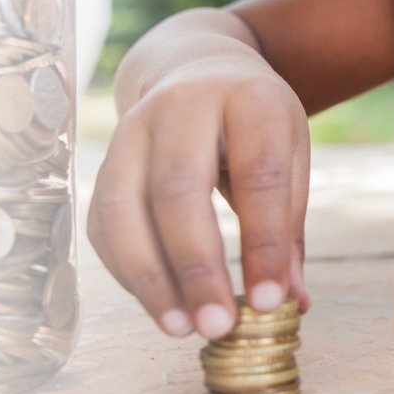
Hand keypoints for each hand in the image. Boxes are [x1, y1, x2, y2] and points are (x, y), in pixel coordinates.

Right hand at [87, 51, 310, 339]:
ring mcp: (133, 128)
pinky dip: (125, 269)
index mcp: (248, 97)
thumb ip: (288, 227)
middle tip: (217, 326)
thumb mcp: (290, 153)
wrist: (195, 66)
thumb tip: (291, 303)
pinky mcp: (105, 157)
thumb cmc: (253, 123)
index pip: (257, 175)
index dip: (264, 243)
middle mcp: (182, 106)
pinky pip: (103, 220)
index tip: (269, 302)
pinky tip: (156, 304)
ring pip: (125, 206)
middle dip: (197, 266)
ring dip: (150, 276)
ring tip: (180, 327)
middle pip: (179, 189)